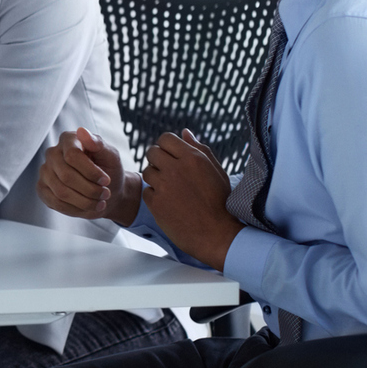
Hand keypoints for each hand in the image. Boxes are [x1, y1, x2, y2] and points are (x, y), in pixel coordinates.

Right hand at [36, 127, 141, 225]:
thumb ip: (98, 144)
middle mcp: (52, 153)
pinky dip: (75, 209)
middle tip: (105, 194)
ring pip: (61, 192)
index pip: (72, 156)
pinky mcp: (42, 188)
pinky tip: (88, 208)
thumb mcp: (110, 155)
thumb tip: (81, 131)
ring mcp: (45, 171)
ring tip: (99, 202)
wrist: (106, 189)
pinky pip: (56, 203)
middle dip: (90, 190)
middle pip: (66, 176)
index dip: (91, 172)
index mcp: (68, 140)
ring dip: (84, 201)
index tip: (106, 180)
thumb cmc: (108, 169)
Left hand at [140, 130, 243, 269]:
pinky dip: (155, 196)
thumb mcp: (216, 171)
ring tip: (171, 189)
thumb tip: (184, 132)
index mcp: (192, 158)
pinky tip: (169, 203)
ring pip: (147, 171)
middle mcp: (175, 169)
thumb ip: (200, 149)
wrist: (216, 235)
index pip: (166, 138)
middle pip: (152, 152)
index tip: (170, 155)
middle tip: (168, 172)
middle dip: (158, 159)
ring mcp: (164, 186)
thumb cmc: (220, 202)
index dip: (166, 146)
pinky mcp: (156, 203)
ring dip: (156, 178)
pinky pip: (146, 191)